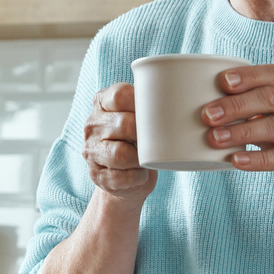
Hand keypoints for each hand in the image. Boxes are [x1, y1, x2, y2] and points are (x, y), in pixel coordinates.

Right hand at [81, 83, 155, 207]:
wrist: (124, 177)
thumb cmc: (136, 141)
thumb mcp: (138, 117)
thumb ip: (148, 106)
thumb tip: (182, 107)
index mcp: (101, 104)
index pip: (120, 95)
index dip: (141, 104)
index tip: (155, 113)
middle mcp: (92, 125)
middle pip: (124, 124)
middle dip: (146, 135)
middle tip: (155, 141)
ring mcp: (92, 151)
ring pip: (121, 154)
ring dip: (140, 159)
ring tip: (146, 160)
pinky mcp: (97, 175)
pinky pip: (121, 177)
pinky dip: (137, 177)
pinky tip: (140, 173)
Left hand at [203, 64, 273, 204]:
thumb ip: (252, 108)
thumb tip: (205, 107)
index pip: (271, 75)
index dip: (246, 76)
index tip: (221, 81)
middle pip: (270, 98)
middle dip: (236, 105)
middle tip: (207, 115)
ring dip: (241, 132)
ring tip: (214, 138)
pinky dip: (258, 159)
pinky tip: (237, 161)